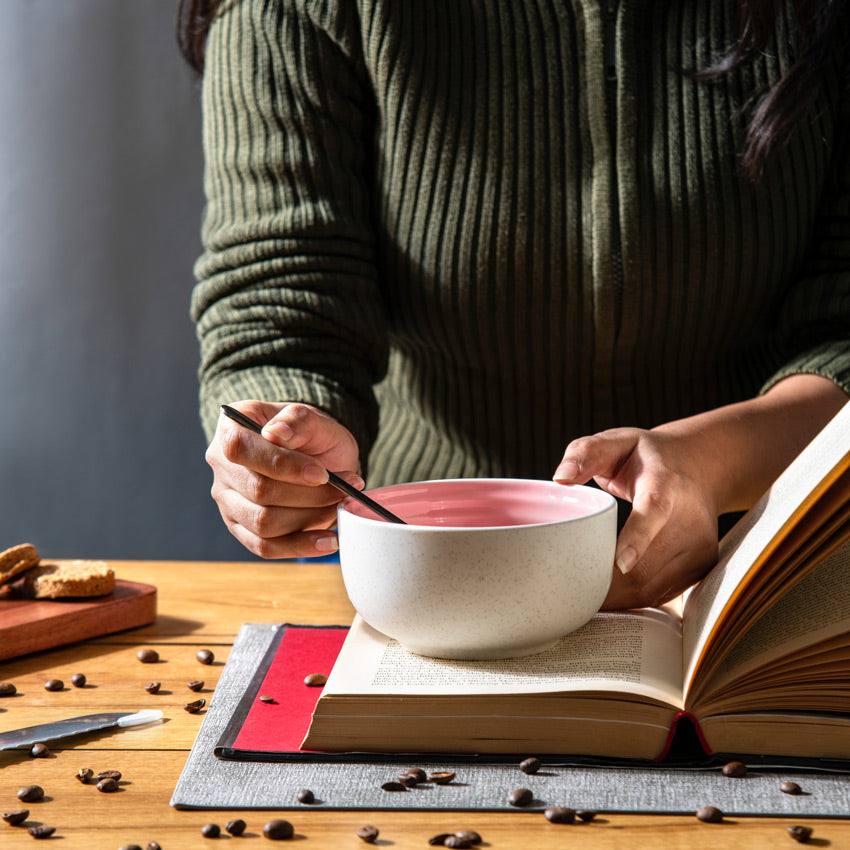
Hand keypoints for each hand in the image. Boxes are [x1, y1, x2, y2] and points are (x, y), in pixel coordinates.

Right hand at [205, 400, 363, 557]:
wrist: (316, 457)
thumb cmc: (310, 435)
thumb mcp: (313, 418)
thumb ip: (297, 420)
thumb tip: (276, 433)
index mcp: (231, 428)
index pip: (241, 449)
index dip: (283, 464)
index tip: (322, 473)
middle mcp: (221, 466)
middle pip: (258, 490)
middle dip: (309, 494)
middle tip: (345, 489)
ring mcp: (228, 500)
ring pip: (263, 523)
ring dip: (310, 517)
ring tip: (339, 505)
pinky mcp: (242, 528)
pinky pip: (266, 547)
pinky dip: (301, 546)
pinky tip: (328, 540)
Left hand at [552, 428, 718, 609]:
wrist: (700, 466)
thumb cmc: (646, 457)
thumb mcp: (616, 442)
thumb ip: (586, 452)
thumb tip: (561, 477)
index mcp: (665, 483)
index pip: (654, 511)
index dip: (637, 538)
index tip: (619, 562)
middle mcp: (690, 519)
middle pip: (646, 565)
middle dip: (604, 584)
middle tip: (565, 589)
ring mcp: (699, 547)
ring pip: (651, 588)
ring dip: (614, 598)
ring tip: (581, 594)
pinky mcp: (701, 567)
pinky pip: (659, 594)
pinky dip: (630, 600)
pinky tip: (607, 595)